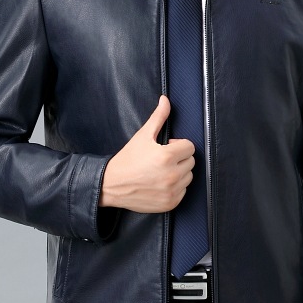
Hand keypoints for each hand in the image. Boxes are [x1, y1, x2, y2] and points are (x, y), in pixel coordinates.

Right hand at [99, 96, 194, 212]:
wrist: (112, 185)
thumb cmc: (128, 159)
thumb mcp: (143, 135)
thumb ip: (158, 117)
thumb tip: (165, 99)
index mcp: (167, 156)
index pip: (190, 146)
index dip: (178, 145)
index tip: (166, 148)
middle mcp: (172, 175)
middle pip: (191, 161)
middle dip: (179, 158)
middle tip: (162, 159)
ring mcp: (172, 191)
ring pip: (189, 176)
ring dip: (179, 172)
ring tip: (161, 171)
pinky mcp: (170, 203)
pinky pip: (183, 191)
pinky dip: (175, 187)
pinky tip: (160, 183)